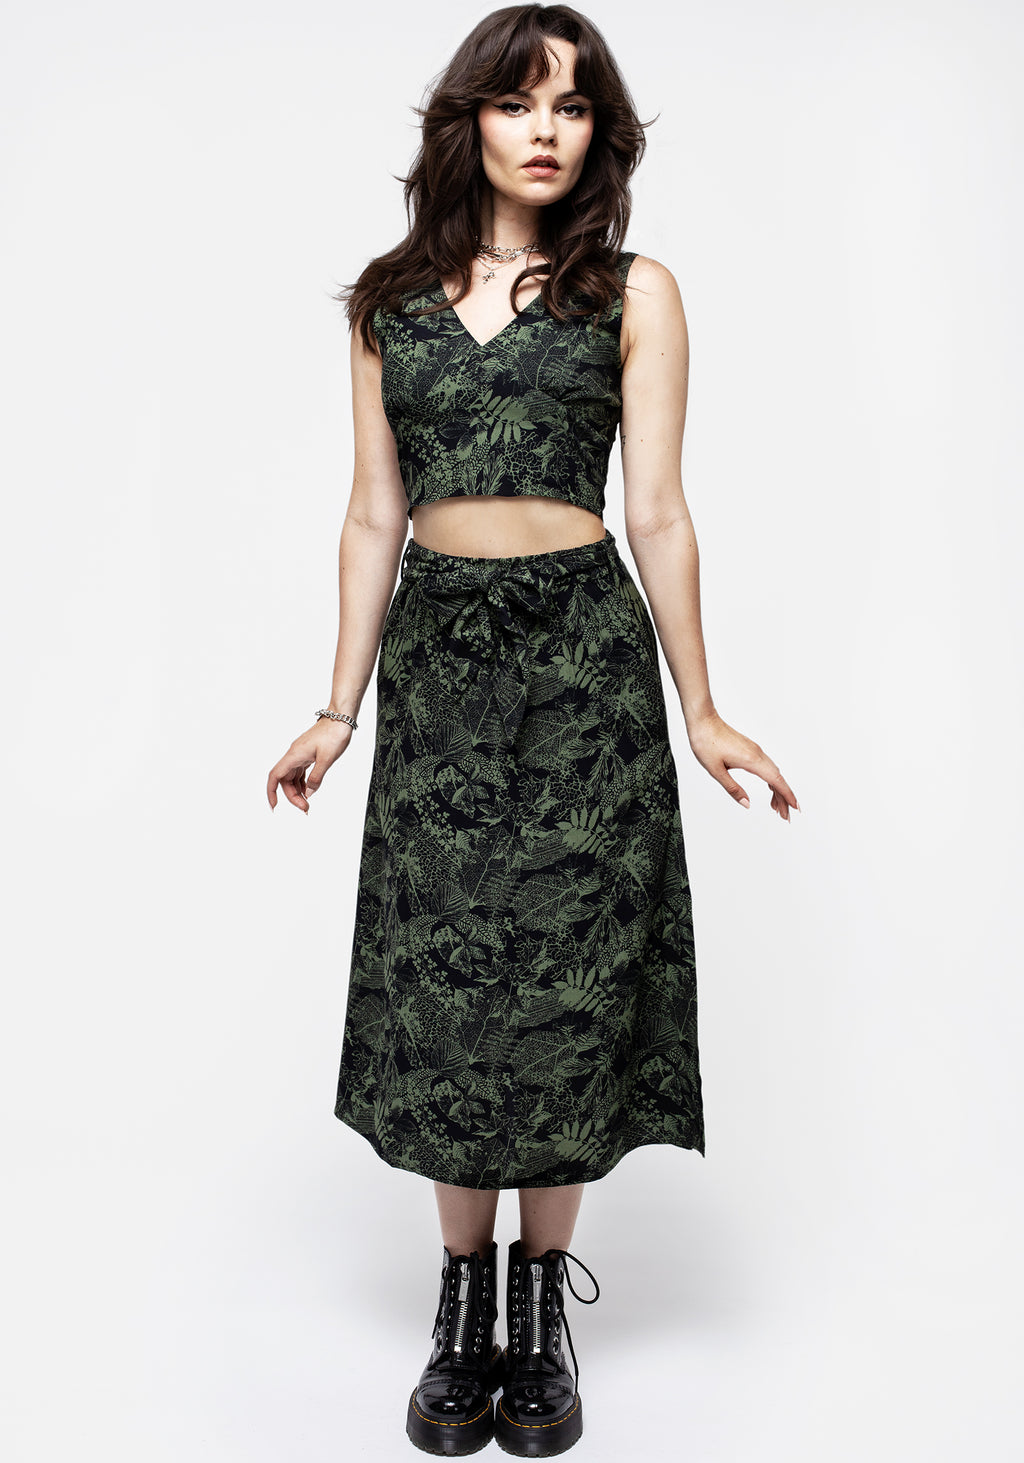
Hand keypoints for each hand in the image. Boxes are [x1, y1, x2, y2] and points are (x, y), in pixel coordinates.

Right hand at [266, 718, 354, 813]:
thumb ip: (316, 778)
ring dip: (297, 790)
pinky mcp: (307, 754)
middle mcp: (294, 755)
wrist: (341, 718)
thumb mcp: (327, 759)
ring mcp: (300, 754)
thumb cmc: (334, 734)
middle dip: (292, 796)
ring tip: (307, 802)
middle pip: (284, 780)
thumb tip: (308, 793)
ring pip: (291, 777)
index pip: (275, 776)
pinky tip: (308, 790)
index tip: (274, 806)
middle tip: (305, 808)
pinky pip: (299, 772)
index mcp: (294, 755)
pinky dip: (302, 782)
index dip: (271, 792)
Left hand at [685, 710, 799, 821]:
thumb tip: (746, 804)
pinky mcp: (750, 749)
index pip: (776, 781)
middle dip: (784, 798)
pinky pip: (767, 766)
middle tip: (785, 816)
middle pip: (778, 778)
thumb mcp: (716, 771)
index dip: (787, 795)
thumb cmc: (706, 742)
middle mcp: (757, 754)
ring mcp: (755, 750)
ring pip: (773, 772)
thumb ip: (733, 789)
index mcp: (752, 760)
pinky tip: (769, 788)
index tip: (795, 808)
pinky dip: (771, 779)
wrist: (703, 721)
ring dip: (778, 789)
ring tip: (776, 807)